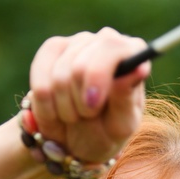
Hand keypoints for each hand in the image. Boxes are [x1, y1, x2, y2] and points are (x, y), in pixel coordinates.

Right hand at [26, 27, 150, 165]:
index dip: (97, 76)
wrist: (75, 138)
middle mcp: (106, 40)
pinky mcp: (52, 49)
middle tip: (87, 116)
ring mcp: (78, 42)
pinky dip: (45, 106)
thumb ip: (127, 97)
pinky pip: (39, 81)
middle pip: (81, 66)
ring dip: (63, 108)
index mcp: (132, 54)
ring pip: (58, 76)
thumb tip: (139, 68)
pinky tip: (55, 112)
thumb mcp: (120, 123)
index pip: (114, 48)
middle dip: (80, 103)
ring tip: (74, 116)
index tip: (92, 107)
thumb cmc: (106, 130)